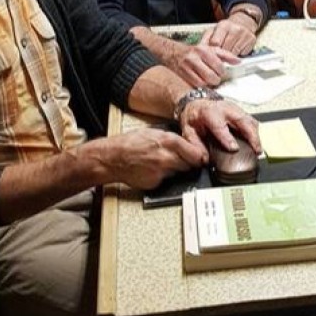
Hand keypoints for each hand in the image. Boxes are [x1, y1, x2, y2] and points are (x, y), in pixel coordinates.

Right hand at [86, 128, 207, 190]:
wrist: (112, 158)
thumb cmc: (130, 143)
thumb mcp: (154, 133)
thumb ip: (172, 139)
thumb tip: (187, 145)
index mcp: (168, 141)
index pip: (195, 153)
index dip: (200, 157)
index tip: (203, 159)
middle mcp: (166, 157)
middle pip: (190, 165)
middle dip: (189, 163)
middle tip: (182, 160)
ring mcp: (161, 172)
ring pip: (179, 172)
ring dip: (175, 169)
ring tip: (162, 163)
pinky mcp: (155, 183)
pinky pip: (166, 180)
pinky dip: (163, 176)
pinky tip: (153, 170)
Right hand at [169, 40, 239, 87]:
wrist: (173, 52)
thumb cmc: (194, 52)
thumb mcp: (210, 49)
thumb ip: (226, 55)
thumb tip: (238, 61)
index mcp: (204, 50)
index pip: (219, 66)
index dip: (222, 72)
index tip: (222, 72)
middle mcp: (195, 58)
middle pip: (212, 76)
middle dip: (216, 79)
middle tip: (216, 77)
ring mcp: (187, 67)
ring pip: (204, 82)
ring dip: (209, 83)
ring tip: (209, 79)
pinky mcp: (183, 75)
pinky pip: (196, 85)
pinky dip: (201, 85)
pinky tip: (202, 81)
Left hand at [179, 98, 260, 155]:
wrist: (197, 103)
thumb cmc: (194, 118)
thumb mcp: (188, 131)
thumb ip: (196, 145)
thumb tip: (205, 159)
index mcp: (208, 113)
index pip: (219, 126)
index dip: (227, 138)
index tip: (234, 148)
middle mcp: (224, 109)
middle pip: (242, 120)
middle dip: (251, 135)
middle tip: (256, 150)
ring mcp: (235, 109)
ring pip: (249, 120)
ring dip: (256, 135)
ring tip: (258, 149)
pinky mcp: (241, 111)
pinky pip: (251, 121)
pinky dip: (256, 132)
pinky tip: (256, 142)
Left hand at [201, 16, 257, 54]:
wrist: (244, 21)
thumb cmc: (226, 28)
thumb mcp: (214, 30)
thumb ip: (206, 40)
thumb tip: (199, 50)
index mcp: (223, 26)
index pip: (215, 43)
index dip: (212, 51)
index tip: (211, 55)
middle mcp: (235, 29)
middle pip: (225, 49)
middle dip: (220, 55)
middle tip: (219, 56)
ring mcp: (244, 35)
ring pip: (234, 53)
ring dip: (229, 57)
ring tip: (227, 53)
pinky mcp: (252, 40)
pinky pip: (243, 54)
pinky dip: (238, 55)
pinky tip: (236, 50)